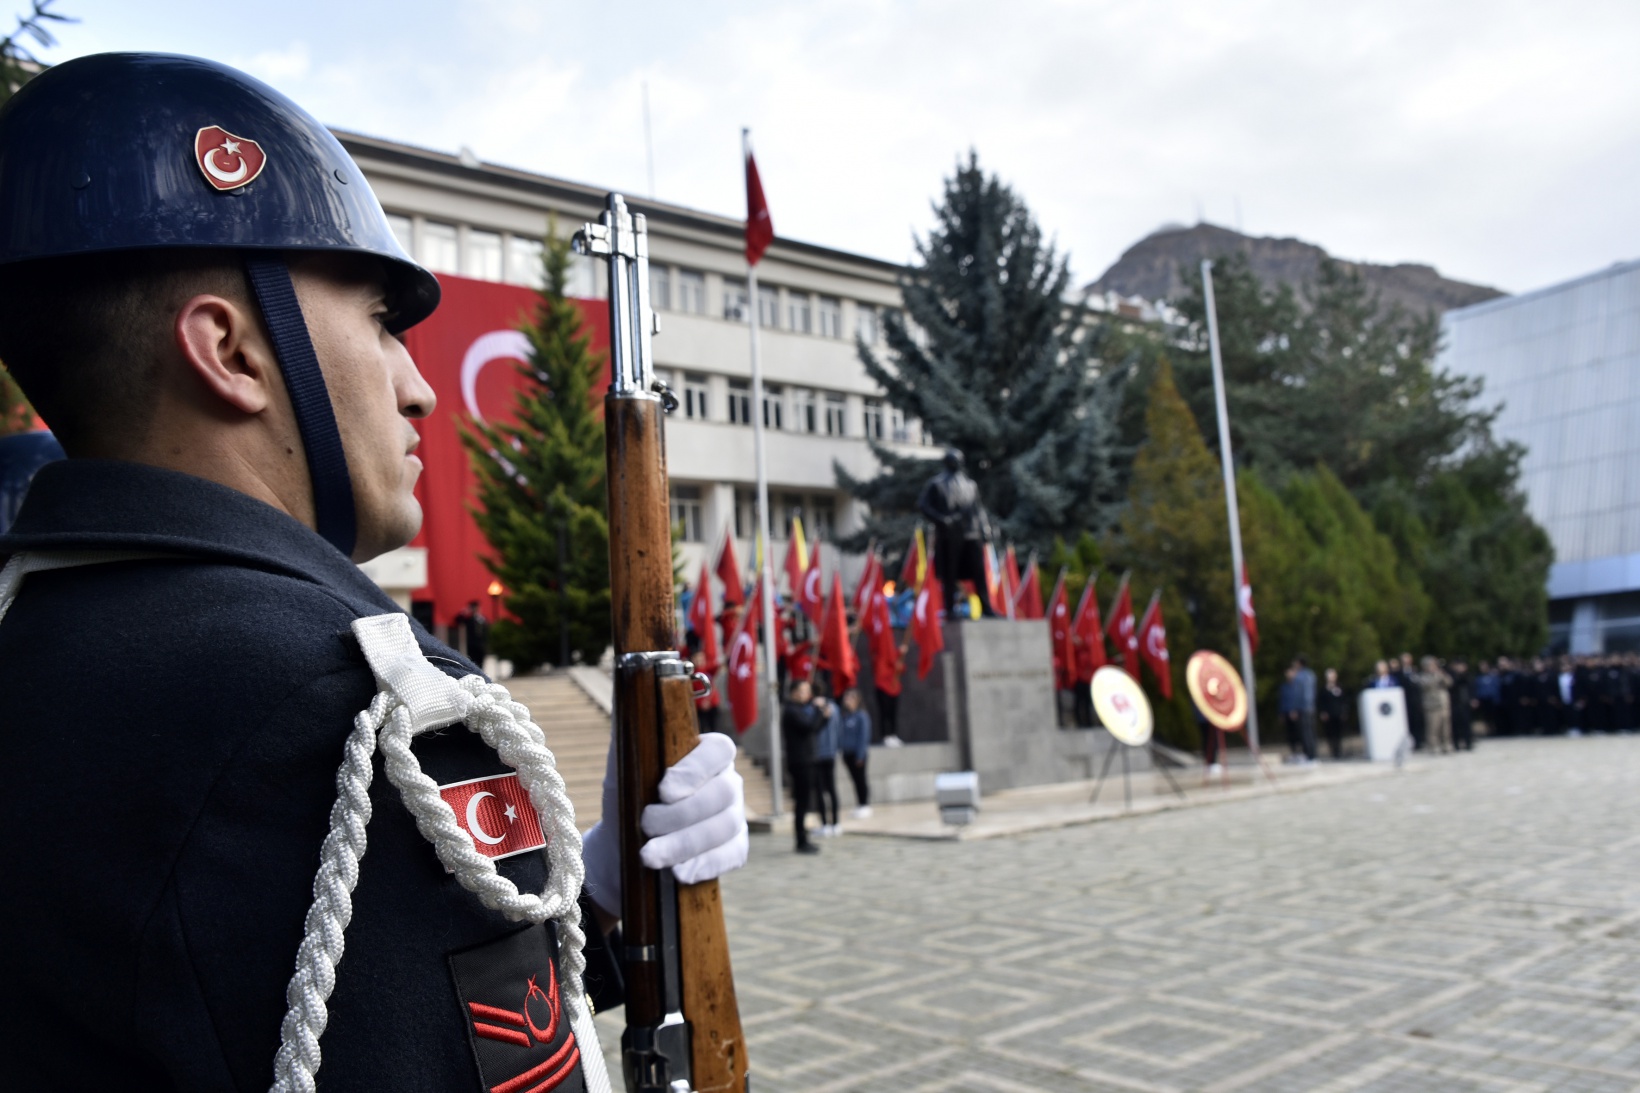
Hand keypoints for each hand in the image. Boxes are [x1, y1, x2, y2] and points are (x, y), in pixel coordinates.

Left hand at [582, 732, 749, 915]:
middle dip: (681, 814)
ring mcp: (734, 816)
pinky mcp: (734, 848)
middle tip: (646, 825)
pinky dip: (704, 864)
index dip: (696, 769)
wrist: (623, 853)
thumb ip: (627, 739)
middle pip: (723, 793)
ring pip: (725, 826)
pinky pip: (732, 855)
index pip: (719, 750)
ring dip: (684, 843)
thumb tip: (629, 708)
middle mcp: (726, 781)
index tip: (663, 790)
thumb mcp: (621, 772)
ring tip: (650, 855)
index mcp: (704, 755)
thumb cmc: (625, 804)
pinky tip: (679, 872)